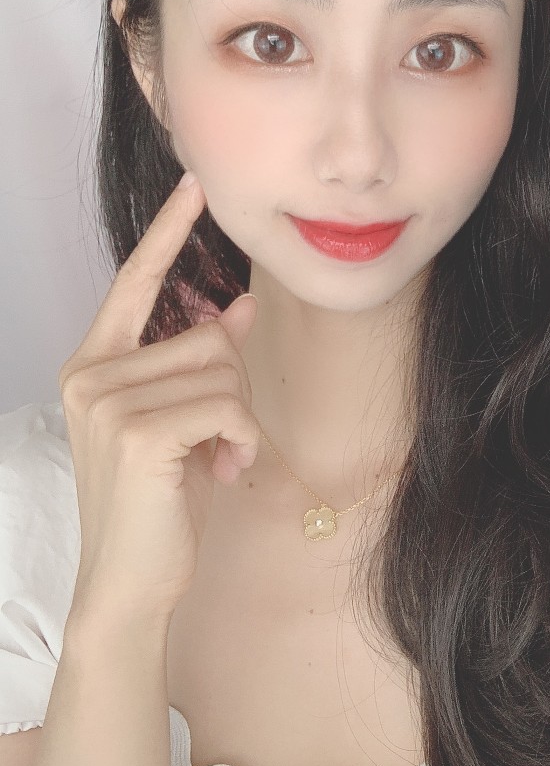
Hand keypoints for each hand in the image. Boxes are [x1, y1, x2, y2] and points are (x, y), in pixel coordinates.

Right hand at [58, 173, 261, 626]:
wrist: (130, 583)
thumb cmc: (158, 502)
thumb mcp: (181, 421)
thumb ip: (199, 362)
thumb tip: (240, 305)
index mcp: (93, 365)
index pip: (136, 281)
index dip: (168, 231)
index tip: (195, 183)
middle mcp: (90, 374)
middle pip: (209, 336)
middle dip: (234, 389)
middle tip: (217, 443)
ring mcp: (108, 402)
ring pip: (224, 369)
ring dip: (240, 420)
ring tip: (214, 462)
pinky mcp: (140, 432)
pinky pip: (228, 404)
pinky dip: (243, 439)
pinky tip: (223, 472)